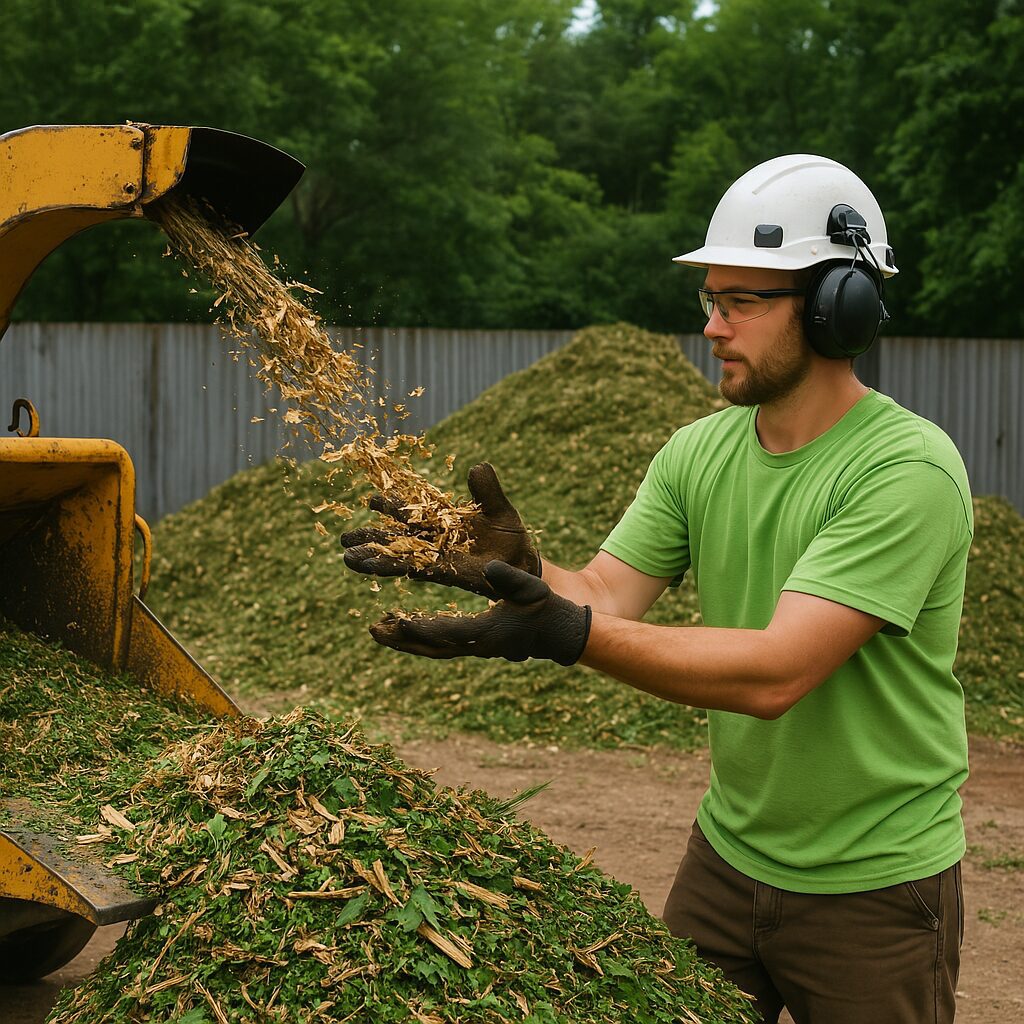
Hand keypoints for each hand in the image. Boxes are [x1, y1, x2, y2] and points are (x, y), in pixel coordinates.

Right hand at [340, 463, 539, 597]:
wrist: (524, 567)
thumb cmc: (511, 538)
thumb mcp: (500, 510)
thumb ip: (488, 491)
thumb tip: (479, 466)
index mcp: (443, 519)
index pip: (412, 510)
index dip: (392, 506)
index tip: (371, 500)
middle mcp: (434, 539)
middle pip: (396, 536)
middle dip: (371, 537)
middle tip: (343, 539)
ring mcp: (436, 556)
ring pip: (398, 555)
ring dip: (373, 556)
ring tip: (347, 558)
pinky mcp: (443, 571)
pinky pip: (412, 568)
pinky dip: (391, 567)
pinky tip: (371, 570)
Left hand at [370, 561, 590, 666]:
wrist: (562, 633)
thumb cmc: (548, 609)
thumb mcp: (532, 589)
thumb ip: (511, 579)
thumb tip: (490, 567)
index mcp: (488, 633)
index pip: (447, 633)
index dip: (421, 629)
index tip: (395, 622)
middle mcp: (477, 646)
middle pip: (431, 647)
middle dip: (402, 640)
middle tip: (373, 629)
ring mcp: (475, 647)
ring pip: (434, 647)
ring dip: (406, 641)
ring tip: (380, 627)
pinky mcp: (476, 643)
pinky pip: (443, 643)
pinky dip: (422, 636)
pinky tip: (406, 625)